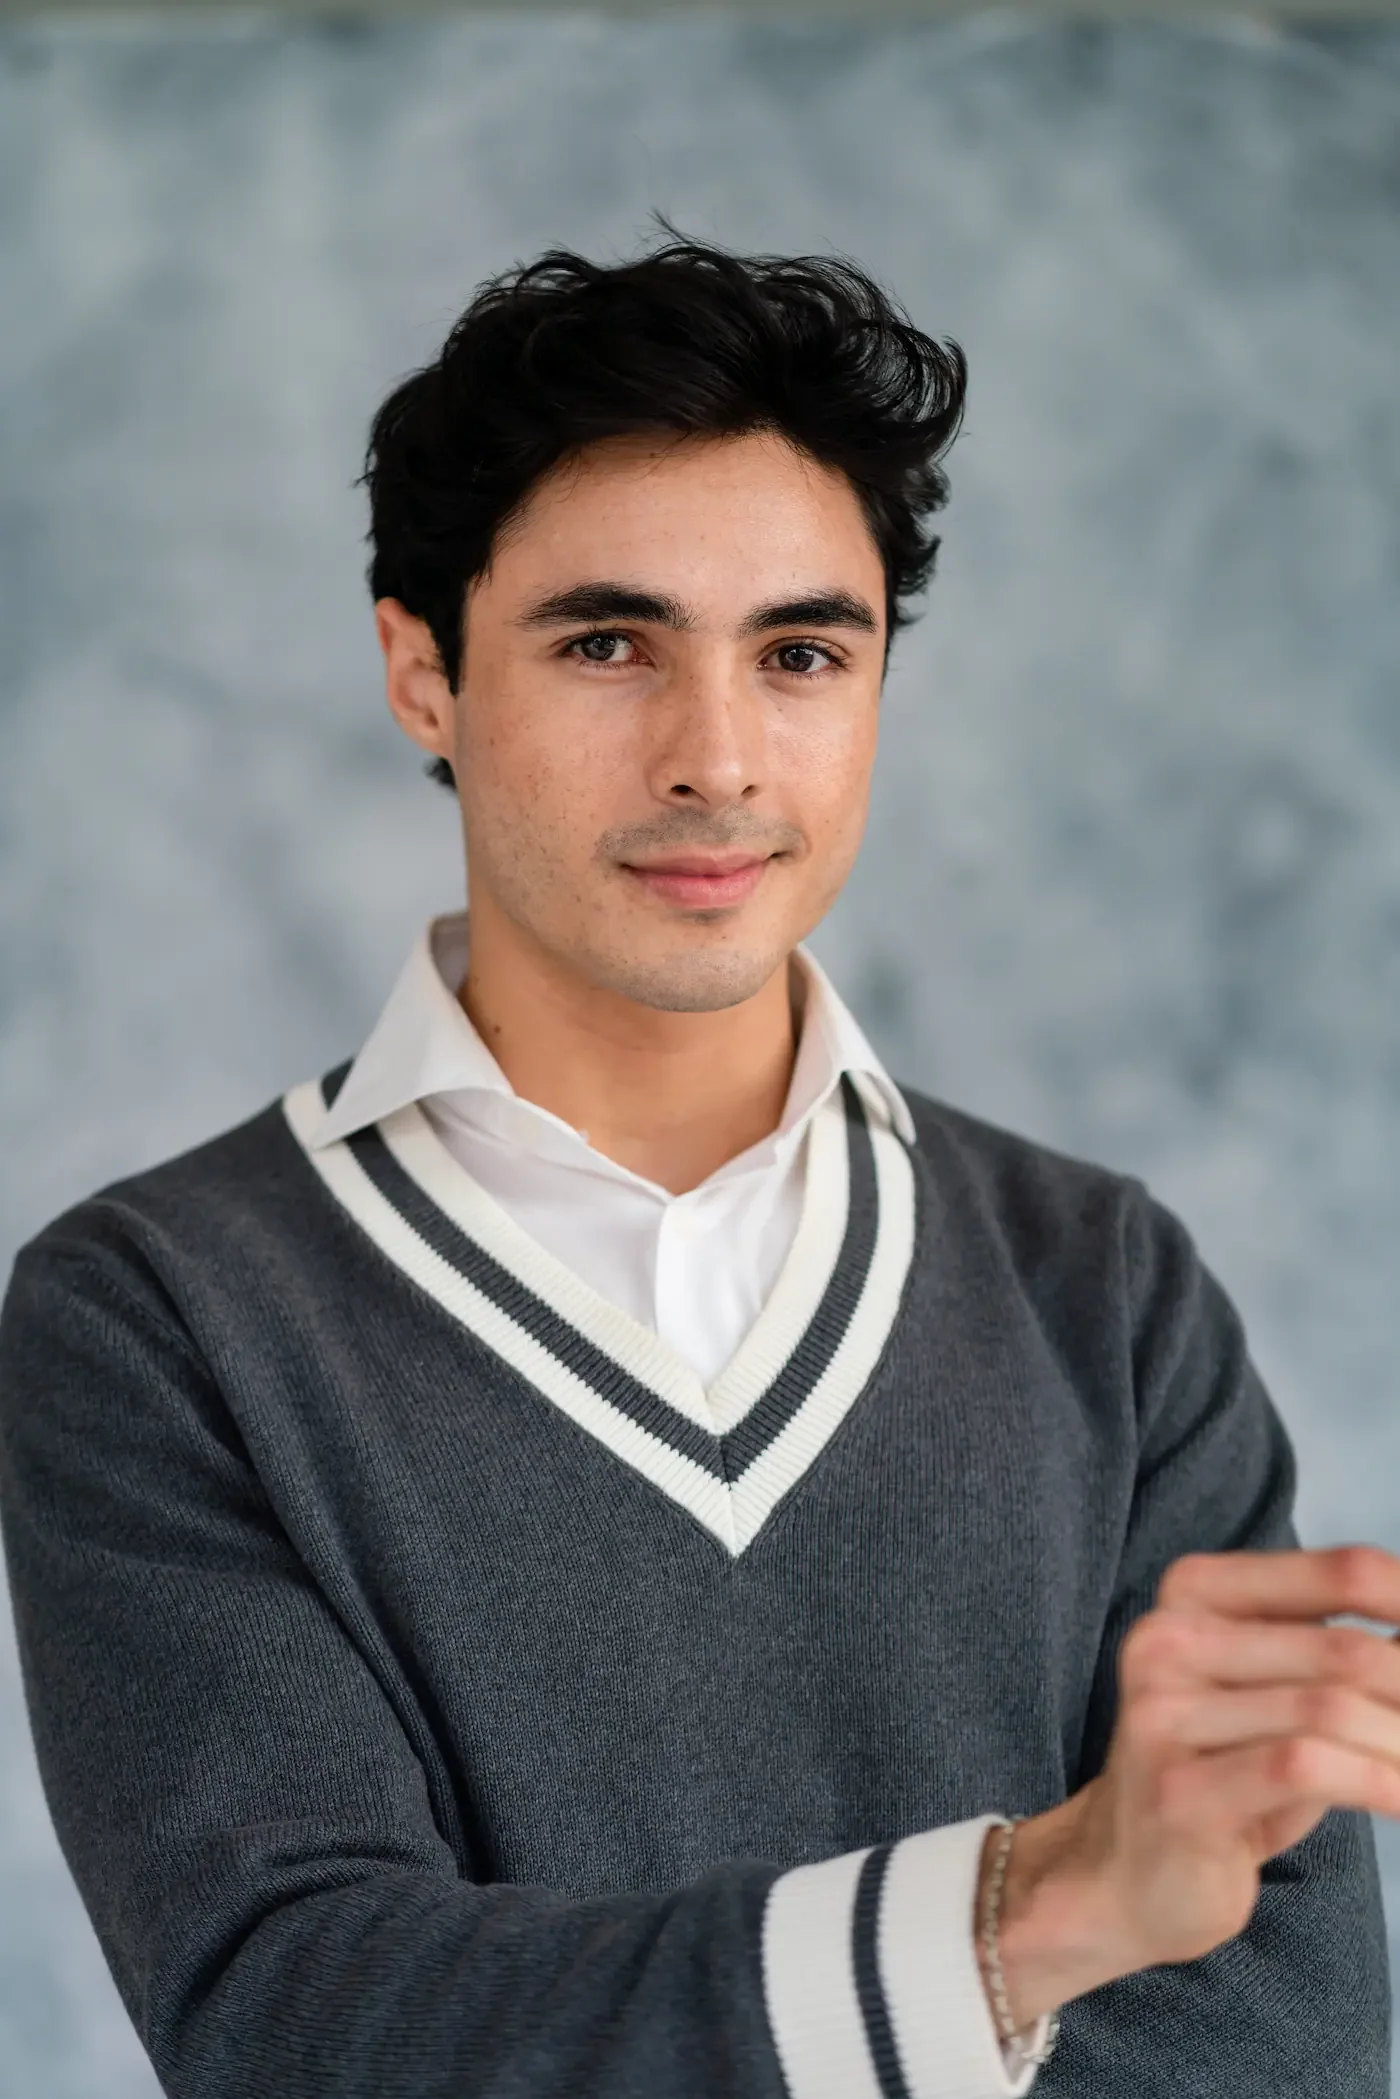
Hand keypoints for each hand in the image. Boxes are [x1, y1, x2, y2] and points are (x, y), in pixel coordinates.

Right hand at [1067, 1544, 1399, 1970]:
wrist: (1125, 1874)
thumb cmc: (1224, 1778)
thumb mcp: (1277, 1698)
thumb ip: (1337, 1658)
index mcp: (1193, 1593)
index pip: (1340, 1573)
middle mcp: (1167, 1639)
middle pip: (1343, 1651)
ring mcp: (1161, 1714)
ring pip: (1328, 1709)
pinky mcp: (1177, 1790)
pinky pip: (1303, 1766)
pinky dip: (1377, 1783)